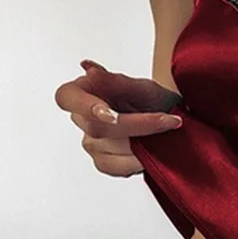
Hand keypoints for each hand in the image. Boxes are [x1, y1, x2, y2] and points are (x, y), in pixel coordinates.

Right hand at [54, 59, 186, 176]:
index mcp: (84, 91)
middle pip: (95, 127)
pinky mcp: (104, 162)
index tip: (110, 114)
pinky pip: (115, 167)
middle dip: (136, 125)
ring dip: (141, 142)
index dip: (85, 107)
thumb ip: (116, 82)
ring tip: (165, 132)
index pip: (66, 97)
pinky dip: (137, 161)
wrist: (171, 121)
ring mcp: (91, 142)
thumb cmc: (154, 100)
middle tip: (167, 120)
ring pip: (107, 149)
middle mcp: (82, 118)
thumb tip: (90, 71)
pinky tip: (151, 150)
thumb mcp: (142, 86)